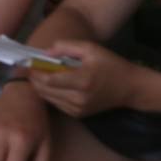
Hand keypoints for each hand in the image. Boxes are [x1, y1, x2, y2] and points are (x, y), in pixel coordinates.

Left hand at [30, 40, 145, 117]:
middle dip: (34, 78)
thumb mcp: (91, 48)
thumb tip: (45, 52)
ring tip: (41, 73)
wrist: (130, 88)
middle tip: (32, 67)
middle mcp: (79, 98)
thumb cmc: (111, 65)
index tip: (29, 62)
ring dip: (40, 86)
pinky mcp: (78, 114)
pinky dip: (50, 93)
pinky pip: (56, 104)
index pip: (48, 80)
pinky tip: (54, 83)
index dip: (35, 71)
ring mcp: (78, 109)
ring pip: (48, 98)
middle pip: (44, 91)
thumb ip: (66, 46)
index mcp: (83, 81)